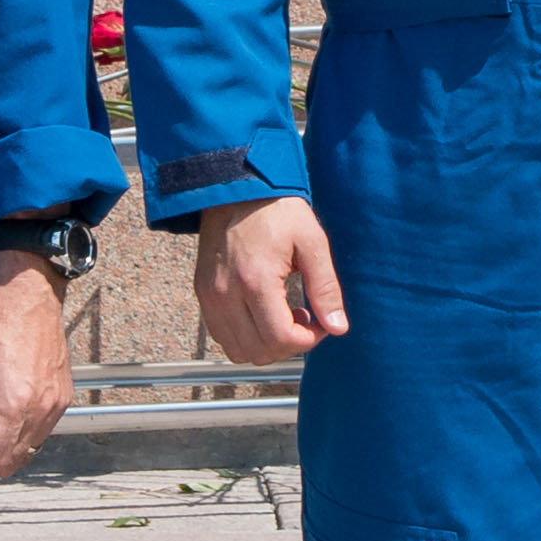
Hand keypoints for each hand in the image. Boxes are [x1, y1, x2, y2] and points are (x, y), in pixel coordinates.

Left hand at [0, 249, 73, 475]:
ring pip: (27, 449)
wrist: (27, 292)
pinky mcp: (62, 396)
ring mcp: (56, 404)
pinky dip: (21, 428)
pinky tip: (6, 401)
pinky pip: (40, 431)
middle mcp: (42, 409)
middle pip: (11, 461)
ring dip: (4, 441)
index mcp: (14, 403)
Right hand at [194, 195, 348, 364]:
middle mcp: (225, 294)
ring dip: (266, 345)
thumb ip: (325, 288)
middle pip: (259, 351)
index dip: (308, 340)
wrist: (235, 188)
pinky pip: (222, 336)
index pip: (281, 338)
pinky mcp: (202, 294)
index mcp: (255, 281)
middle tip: (305, 320)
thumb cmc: (277, 211)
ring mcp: (210, 296)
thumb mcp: (312, 243)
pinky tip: (262, 314)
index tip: (320, 323)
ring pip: (238, 351)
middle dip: (289, 344)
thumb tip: (338, 328)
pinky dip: (245, 337)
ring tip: (283, 317)